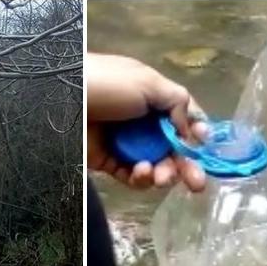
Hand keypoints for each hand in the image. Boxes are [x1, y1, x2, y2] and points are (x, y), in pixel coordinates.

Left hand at [87, 53, 206, 191]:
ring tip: (162, 176)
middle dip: (188, 166)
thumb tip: (190, 128)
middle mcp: (143, 122)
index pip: (183, 118)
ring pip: (156, 166)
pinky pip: (133, 177)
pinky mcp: (110, 163)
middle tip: (197, 183)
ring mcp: (127, 144)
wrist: (63, 100)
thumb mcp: (148, 82)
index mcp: (154, 98)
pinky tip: (141, 172)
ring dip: (165, 174)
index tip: (203, 144)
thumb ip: (177, 101)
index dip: (196, 133)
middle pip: (173, 149)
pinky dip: (141, 178)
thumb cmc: (106, 85)